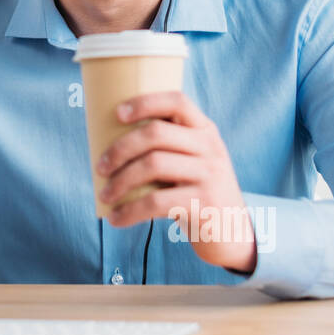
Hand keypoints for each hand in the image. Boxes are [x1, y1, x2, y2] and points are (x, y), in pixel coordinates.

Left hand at [96, 90, 256, 273]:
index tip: (117, 113)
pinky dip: (129, 211)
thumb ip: (166, 149)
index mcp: (204, 129)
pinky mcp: (204, 203)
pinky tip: (115, 218)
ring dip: (120, 181)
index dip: (145, 103)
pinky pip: (157, 202)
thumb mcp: (192, 162)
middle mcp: (210, 147)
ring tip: (104, 195)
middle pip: (156, 133)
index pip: (177, 101)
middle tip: (100, 167)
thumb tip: (107, 146)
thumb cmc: (196, 191)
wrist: (233, 233)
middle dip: (120, 148)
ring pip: (153, 165)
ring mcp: (210, 174)